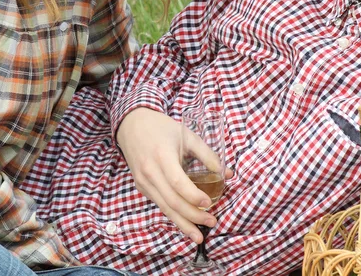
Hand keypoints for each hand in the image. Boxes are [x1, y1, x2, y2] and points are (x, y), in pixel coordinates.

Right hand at [116, 108, 232, 242]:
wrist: (132, 125)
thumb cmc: (162, 128)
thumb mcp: (186, 134)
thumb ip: (207, 154)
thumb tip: (227, 173)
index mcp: (161, 156)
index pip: (177, 182)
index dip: (193, 196)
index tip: (208, 203)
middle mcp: (150, 172)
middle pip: (171, 201)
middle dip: (192, 216)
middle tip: (211, 222)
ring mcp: (143, 182)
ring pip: (164, 208)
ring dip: (183, 223)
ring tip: (199, 235)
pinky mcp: (141, 187)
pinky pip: (159, 204)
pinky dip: (173, 215)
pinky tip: (185, 223)